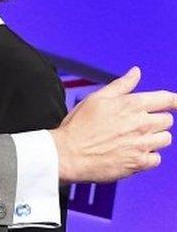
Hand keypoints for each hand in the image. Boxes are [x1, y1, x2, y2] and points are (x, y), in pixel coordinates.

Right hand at [51, 66, 175, 182]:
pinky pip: (157, 158)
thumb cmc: (79, 125)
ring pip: (166, 139)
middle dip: (157, 119)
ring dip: (155, 137)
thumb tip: (136, 72)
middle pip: (168, 120)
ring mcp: (142, 144)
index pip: (166, 99)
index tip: (174, 102)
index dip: (174, 100)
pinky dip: (149, 156)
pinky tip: (134, 152)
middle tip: (140, 123)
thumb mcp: (96, 98)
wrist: (68, 154)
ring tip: (137, 138)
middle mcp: (141, 124)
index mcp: (131, 105)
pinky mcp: (139, 163)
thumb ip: (121, 85)